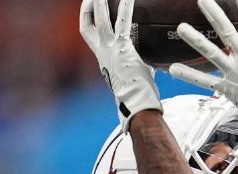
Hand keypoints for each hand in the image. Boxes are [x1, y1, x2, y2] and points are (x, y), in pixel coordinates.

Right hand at [80, 0, 161, 130]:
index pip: (88, 33)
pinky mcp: (121, 46)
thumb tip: (151, 66)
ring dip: (101, 4)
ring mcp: (110, 48)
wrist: (135, 100)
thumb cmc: (137, 92)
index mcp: (102, 57)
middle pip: (89, 23)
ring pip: (101, 20)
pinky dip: (125, 7)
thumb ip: (137, 64)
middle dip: (89, 7)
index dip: (86, 18)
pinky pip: (122, 21)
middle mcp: (102, 51)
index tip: (88, 8)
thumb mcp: (134, 74)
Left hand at [168, 0, 237, 132]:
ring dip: (194, 39)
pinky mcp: (228, 89)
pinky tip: (173, 69)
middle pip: (226, 31)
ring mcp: (234, 73)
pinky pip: (205, 82)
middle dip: (213, 13)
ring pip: (211, 52)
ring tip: (180, 27)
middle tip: (201, 0)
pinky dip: (189, 75)